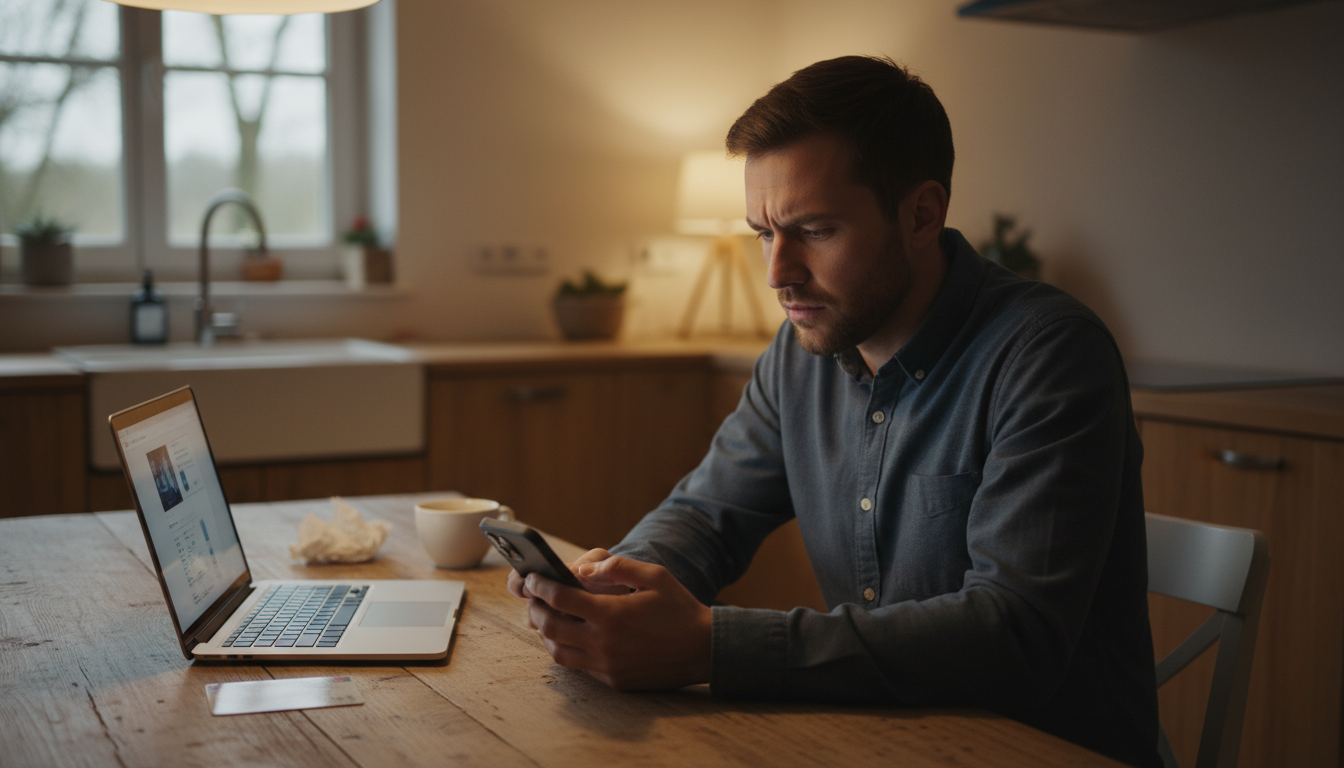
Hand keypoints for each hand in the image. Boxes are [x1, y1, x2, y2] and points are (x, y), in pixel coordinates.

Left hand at [516, 554, 711, 690]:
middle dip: (535, 610)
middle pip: (550, 627)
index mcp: (611, 613)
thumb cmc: (679, 608)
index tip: (532, 578)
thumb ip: (617, 566)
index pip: (560, 598)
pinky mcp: (613, 681)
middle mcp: (604, 642)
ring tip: (545, 620)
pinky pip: (578, 667)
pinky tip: (569, 638)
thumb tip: (582, 567)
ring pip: (558, 652)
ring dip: (545, 634)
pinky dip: (566, 651)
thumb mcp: (654, 576)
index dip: (540, 586)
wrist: (703, 649)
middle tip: (533, 599)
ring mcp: (607, 665)